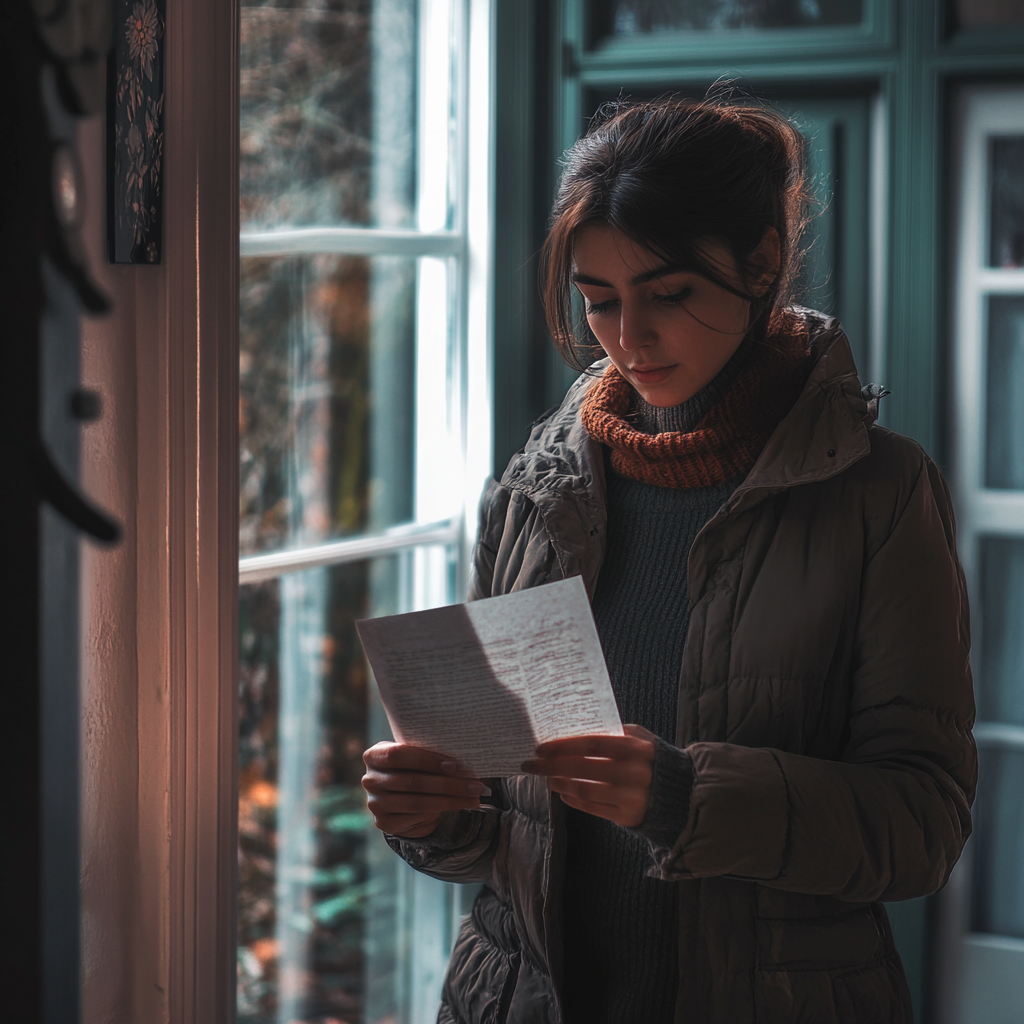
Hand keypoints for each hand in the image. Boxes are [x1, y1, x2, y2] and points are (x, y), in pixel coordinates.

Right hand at [361, 742, 490, 837]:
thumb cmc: (415, 767)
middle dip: (448, 784)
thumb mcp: (417, 757)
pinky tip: (458, 806)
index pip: (397, 755)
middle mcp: (369, 780)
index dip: (426, 760)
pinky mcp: (384, 822)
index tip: (454, 765)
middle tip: (475, 785)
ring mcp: (374, 803)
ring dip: (450, 800)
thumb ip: (430, 755)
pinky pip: (416, 816)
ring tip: (474, 797)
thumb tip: (466, 758)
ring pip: (417, 802)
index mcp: (374, 755)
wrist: (403, 794)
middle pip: (412, 782)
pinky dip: (440, 811)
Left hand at [520, 724, 655, 826]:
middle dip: (551, 765)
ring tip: (546, 778)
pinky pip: (593, 809)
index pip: (592, 744)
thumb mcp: (641, 739)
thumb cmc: (652, 759)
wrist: (682, 793)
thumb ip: (614, 732)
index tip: (541, 747)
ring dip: (559, 783)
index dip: (564, 745)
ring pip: (584, 789)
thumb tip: (575, 729)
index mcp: (636, 749)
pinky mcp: (628, 817)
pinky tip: (562, 792)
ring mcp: (631, 797)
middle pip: (582, 767)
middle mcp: (634, 773)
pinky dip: (574, 800)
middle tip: (530, 764)